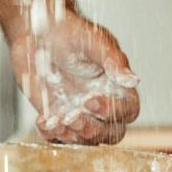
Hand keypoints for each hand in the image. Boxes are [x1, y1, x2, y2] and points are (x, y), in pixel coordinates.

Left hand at [8, 5, 140, 143]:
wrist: (38, 31)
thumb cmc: (70, 31)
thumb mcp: (94, 41)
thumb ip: (113, 60)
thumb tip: (133, 79)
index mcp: (117, 86)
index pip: (127, 111)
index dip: (112, 111)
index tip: (90, 100)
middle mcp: (101, 104)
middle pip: (109, 133)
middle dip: (91, 130)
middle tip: (72, 116)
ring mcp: (79, 113)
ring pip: (84, 140)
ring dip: (70, 135)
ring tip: (55, 121)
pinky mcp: (57, 117)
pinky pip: (58, 137)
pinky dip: (51, 135)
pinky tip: (43, 121)